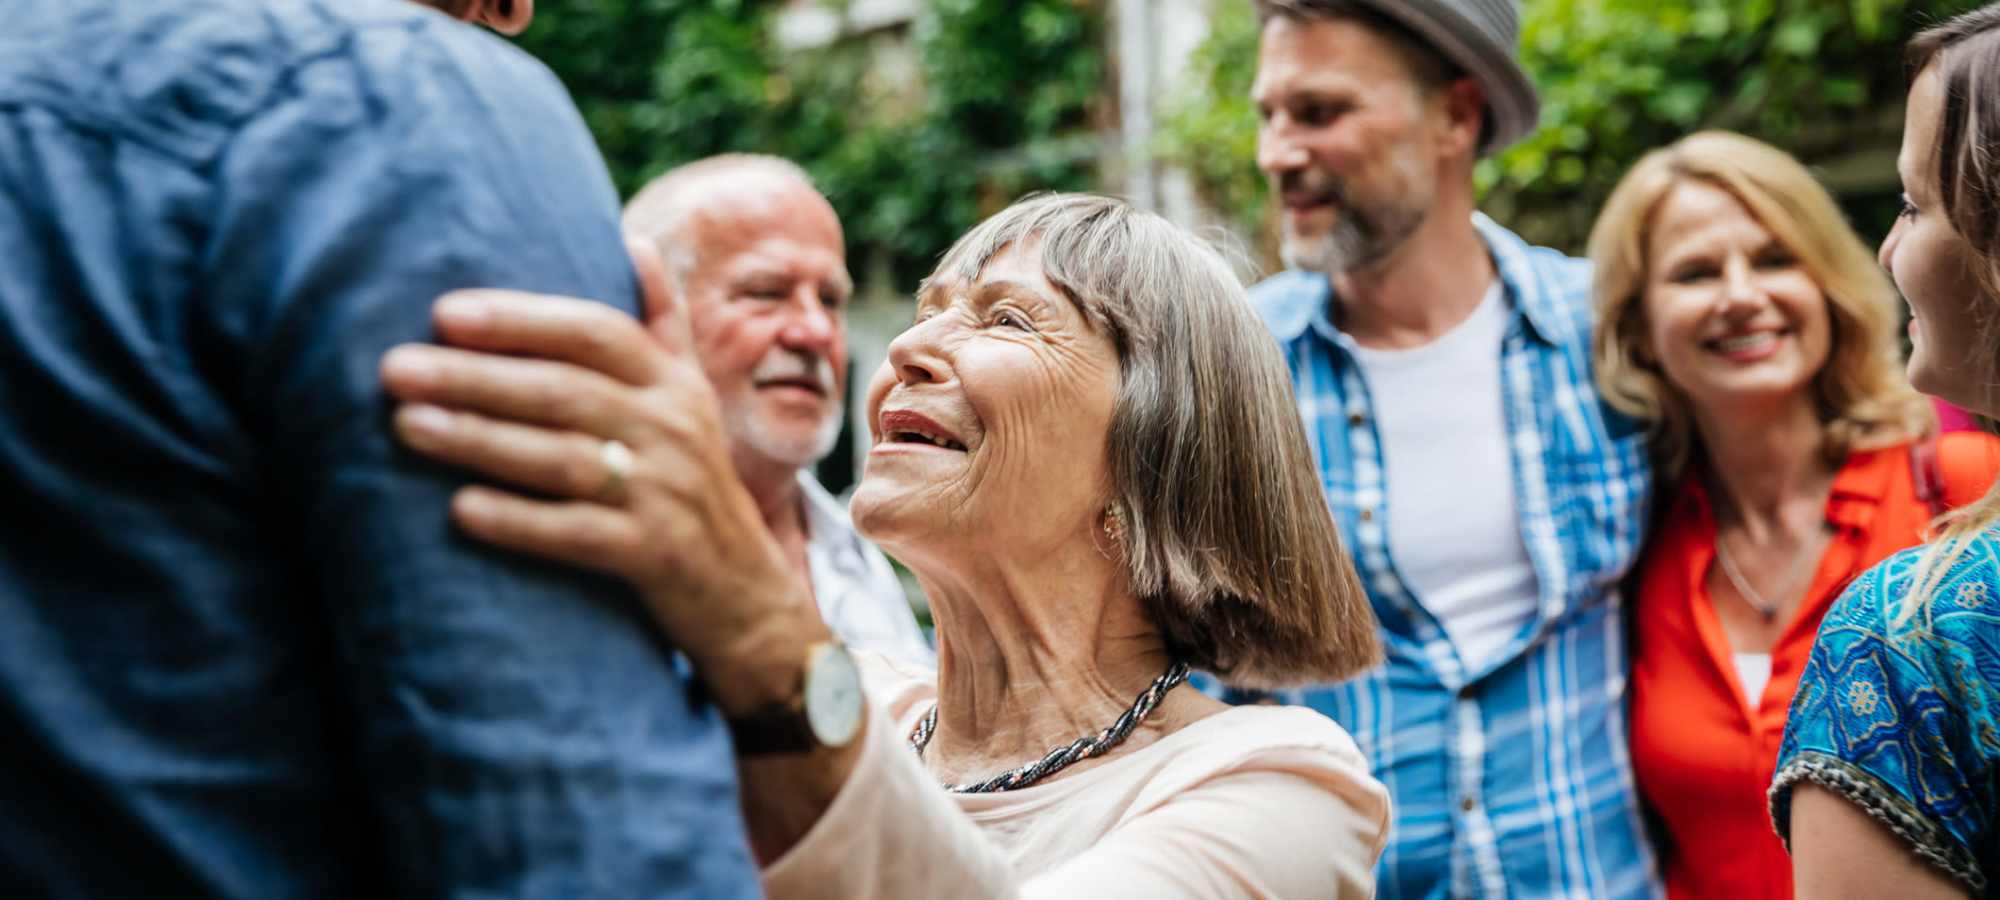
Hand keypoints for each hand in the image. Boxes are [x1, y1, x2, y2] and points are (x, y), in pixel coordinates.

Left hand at [380, 238, 821, 709]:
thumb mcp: (691, 397)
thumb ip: (660, 323)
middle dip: (475, 377)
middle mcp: (672, 430)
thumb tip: (635, 240)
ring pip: (563, 458)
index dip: (521, 319)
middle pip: (565, 391)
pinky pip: (577, 534)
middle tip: (394, 368)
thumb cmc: (695, 481)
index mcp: (672, 384)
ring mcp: (665, 494)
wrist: (744, 592)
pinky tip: (461, 510)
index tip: (444, 312)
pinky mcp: (653, 555)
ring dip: (480, 441)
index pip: (595, 332)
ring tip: (407, 425)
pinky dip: (519, 521)